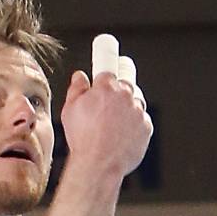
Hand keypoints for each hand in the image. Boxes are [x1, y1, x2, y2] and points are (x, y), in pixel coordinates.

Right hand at [58, 43, 151, 186]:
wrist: (98, 164)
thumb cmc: (82, 138)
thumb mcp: (70, 110)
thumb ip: (76, 89)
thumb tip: (80, 76)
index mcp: (106, 86)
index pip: (109, 62)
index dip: (109, 55)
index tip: (110, 50)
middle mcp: (125, 95)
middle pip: (128, 80)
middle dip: (122, 81)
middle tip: (115, 88)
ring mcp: (138, 111)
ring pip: (136, 101)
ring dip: (128, 106)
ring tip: (114, 121)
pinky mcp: (146, 127)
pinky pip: (141, 121)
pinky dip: (134, 125)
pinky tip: (121, 134)